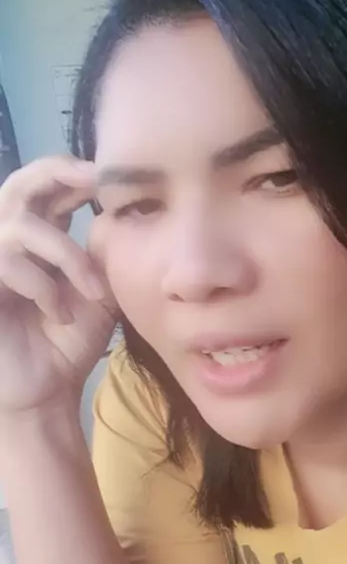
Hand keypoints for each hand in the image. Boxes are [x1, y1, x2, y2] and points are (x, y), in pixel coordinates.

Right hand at [0, 156, 117, 415]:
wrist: (45, 391)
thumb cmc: (69, 344)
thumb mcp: (99, 293)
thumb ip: (103, 254)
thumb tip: (118, 212)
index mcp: (41, 237)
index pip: (49, 187)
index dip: (75, 172)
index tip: (111, 177)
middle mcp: (10, 241)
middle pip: (21, 182)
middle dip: (58, 173)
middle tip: (95, 181)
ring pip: (22, 225)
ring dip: (66, 255)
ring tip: (92, 292)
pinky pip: (7, 261)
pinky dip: (42, 285)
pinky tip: (58, 314)